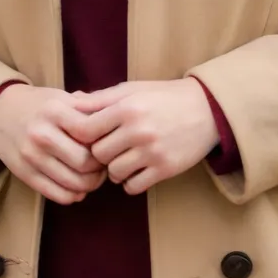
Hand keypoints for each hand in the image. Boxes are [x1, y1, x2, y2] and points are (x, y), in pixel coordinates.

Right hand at [0, 85, 107, 205]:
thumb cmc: (40, 105)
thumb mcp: (62, 97)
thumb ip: (89, 107)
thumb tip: (118, 120)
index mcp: (55, 111)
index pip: (91, 135)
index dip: (106, 143)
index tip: (110, 144)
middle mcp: (41, 134)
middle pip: (85, 163)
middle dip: (101, 168)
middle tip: (105, 165)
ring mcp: (30, 156)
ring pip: (74, 183)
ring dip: (90, 185)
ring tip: (93, 177)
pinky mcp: (23, 174)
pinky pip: (57, 194)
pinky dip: (74, 195)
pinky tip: (78, 187)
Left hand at [70, 78, 219, 194]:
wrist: (206, 109)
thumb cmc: (164, 97)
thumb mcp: (132, 90)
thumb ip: (100, 99)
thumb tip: (70, 102)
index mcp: (127, 107)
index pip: (85, 130)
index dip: (81, 135)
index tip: (89, 136)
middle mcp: (139, 130)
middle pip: (98, 154)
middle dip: (100, 153)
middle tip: (108, 147)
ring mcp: (153, 152)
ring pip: (114, 173)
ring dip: (114, 169)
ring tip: (124, 158)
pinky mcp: (165, 169)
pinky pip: (133, 187)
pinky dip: (130, 182)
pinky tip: (136, 169)